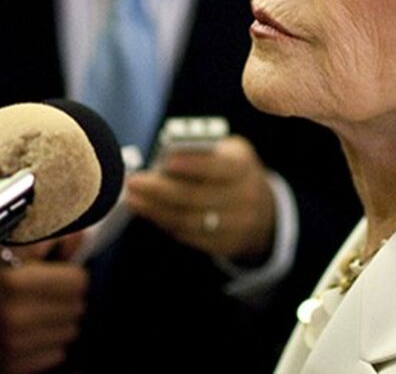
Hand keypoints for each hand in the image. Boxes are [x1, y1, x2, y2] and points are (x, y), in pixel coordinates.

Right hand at [0, 234, 88, 373]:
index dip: (69, 273)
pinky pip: (56, 354)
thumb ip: (47, 238)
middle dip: (65, 297)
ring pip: (69, 331)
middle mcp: (14, 317)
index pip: (78, 281)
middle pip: (77, 306)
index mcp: (13, 282)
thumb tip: (78, 237)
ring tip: (35, 310)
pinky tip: (29, 331)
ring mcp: (13, 346)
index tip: (57, 273)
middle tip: (43, 292)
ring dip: (57, 321)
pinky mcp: (12, 366)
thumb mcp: (8, 248)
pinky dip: (47, 343)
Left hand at [125, 136, 275, 259]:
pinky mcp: (226, 245)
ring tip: (133, 199)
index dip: (193, 164)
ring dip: (156, 210)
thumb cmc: (231, 171)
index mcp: (243, 167)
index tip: (166, 161)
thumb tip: (165, 157)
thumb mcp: (226, 152)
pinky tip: (150, 212)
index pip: (217, 167)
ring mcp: (237, 226)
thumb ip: (201, 151)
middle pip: (196, 197)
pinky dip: (167, 223)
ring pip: (189, 220)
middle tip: (133, 182)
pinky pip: (190, 236)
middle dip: (160, 190)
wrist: (262, 208)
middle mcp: (245, 198)